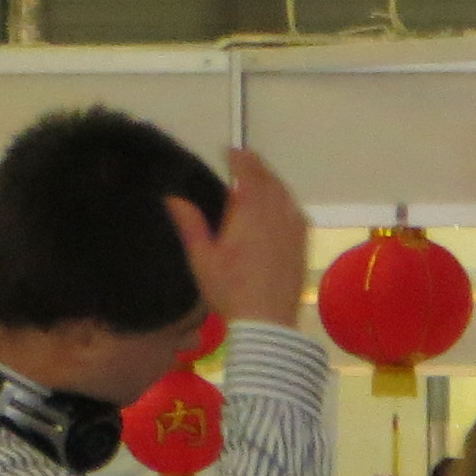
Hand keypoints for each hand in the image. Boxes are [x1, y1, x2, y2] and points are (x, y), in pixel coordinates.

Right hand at [167, 148, 311, 330]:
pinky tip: (282, 206)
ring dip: (272, 181)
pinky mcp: (302, 245)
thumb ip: (190, 225)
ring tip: (260, 178)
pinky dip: (286, 201)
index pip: (247, 172)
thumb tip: (173, 198)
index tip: (229, 151)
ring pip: (285, 194)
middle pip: (268, 179)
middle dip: (256, 166)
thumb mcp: (203, 260)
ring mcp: (293, 229)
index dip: (239, 158)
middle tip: (244, 160)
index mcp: (249, 213)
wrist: (267, 323)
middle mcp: (275, 215)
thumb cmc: (231, 293)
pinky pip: (297, 212)